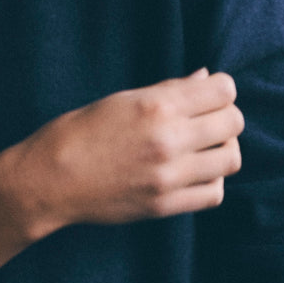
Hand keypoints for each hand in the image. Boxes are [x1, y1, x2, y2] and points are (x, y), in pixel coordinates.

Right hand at [2, 69, 243, 239]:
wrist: (49, 180)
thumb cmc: (80, 132)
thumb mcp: (122, 100)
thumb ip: (169, 90)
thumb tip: (205, 78)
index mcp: (156, 106)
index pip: (224, 90)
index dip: (221, 89)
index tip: (209, 95)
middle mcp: (168, 140)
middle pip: (234, 122)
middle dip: (225, 116)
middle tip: (208, 120)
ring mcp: (169, 176)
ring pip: (231, 159)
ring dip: (223, 149)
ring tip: (204, 148)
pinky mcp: (165, 205)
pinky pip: (214, 193)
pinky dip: (212, 180)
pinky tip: (195, 172)